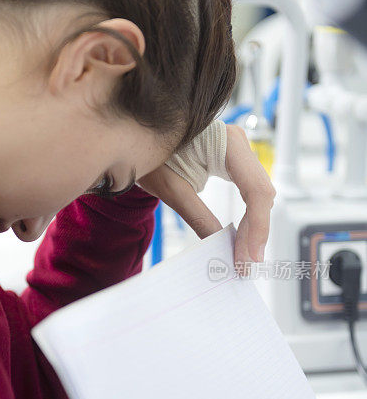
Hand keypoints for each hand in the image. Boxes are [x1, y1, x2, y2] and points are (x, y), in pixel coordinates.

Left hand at [137, 125, 275, 274]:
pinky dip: (246, 216)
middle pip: (262, 194)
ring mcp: (239, 150)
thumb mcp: (171, 190)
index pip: (256, 191)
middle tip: (245, 265)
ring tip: (242, 256)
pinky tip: (240, 238)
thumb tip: (221, 247)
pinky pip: (249, 191)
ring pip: (259, 194)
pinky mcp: (233, 160)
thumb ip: (199, 217)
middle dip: (255, 232)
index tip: (248, 257)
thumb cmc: (151, 155)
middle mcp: (239, 142)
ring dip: (252, 227)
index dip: (257, 228)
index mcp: (227, 143)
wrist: (136, 133)